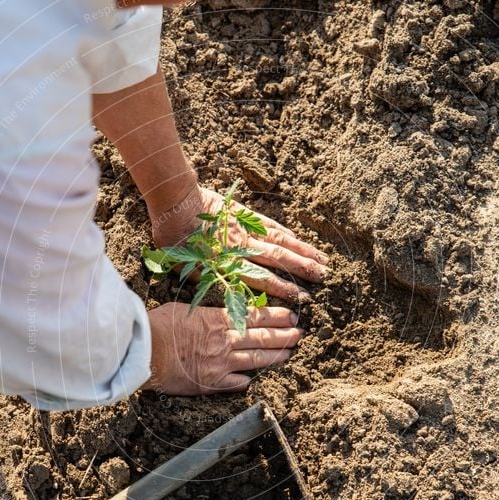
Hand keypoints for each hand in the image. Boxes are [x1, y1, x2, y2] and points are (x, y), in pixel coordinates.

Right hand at [143, 303, 303, 394]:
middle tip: (299, 334)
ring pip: (256, 359)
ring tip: (290, 353)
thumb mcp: (183, 308)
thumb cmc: (157, 326)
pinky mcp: (213, 383)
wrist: (144, 352)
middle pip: (262, 337)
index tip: (291, 316)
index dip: (277, 317)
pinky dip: (248, 380)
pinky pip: (238, 383)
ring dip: (276, 356)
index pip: (255, 317)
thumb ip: (204, 313)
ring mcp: (221, 363)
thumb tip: (215, 313)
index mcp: (218, 319)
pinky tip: (255, 378)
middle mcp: (224, 341)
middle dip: (284, 335)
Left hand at [150, 185, 328, 301]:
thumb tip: (228, 293)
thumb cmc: (174, 238)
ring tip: (323, 260)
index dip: (284, 289)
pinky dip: (287, 233)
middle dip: (303, 270)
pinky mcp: (245, 214)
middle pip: (279, 260)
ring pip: (280, 242)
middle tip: (324, 278)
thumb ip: (208, 280)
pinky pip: (270, 225)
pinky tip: (299, 240)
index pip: (263, 279)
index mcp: (228, 263)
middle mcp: (243, 247)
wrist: (175, 201)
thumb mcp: (185, 268)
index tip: (302, 298)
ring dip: (303, 251)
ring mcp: (246, 229)